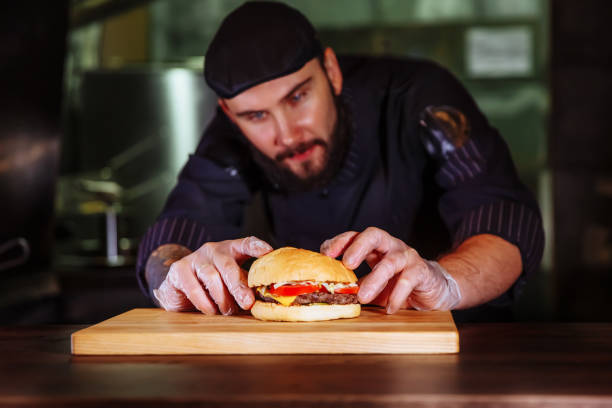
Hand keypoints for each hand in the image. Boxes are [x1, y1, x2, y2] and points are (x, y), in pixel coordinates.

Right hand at [153, 236, 272, 314]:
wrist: (178, 290)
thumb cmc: (212, 288)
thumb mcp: (231, 285)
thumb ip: (246, 288)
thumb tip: (264, 302)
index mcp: (231, 250)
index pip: (245, 244)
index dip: (257, 246)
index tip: (268, 251)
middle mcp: (213, 250)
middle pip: (229, 266)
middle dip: (239, 286)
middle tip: (247, 303)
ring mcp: (195, 258)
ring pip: (212, 277)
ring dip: (222, 298)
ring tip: (227, 311)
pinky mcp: (179, 269)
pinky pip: (193, 287)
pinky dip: (204, 302)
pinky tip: (210, 311)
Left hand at [320, 227, 460, 313]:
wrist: (434, 289)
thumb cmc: (398, 285)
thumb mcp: (372, 283)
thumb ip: (353, 284)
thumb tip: (327, 292)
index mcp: (375, 246)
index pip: (355, 236)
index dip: (340, 242)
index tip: (325, 254)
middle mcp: (391, 246)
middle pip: (374, 235)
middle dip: (358, 247)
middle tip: (347, 264)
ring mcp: (407, 257)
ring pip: (390, 262)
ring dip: (375, 279)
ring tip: (363, 296)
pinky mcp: (422, 272)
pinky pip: (409, 280)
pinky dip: (397, 295)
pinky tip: (389, 308)